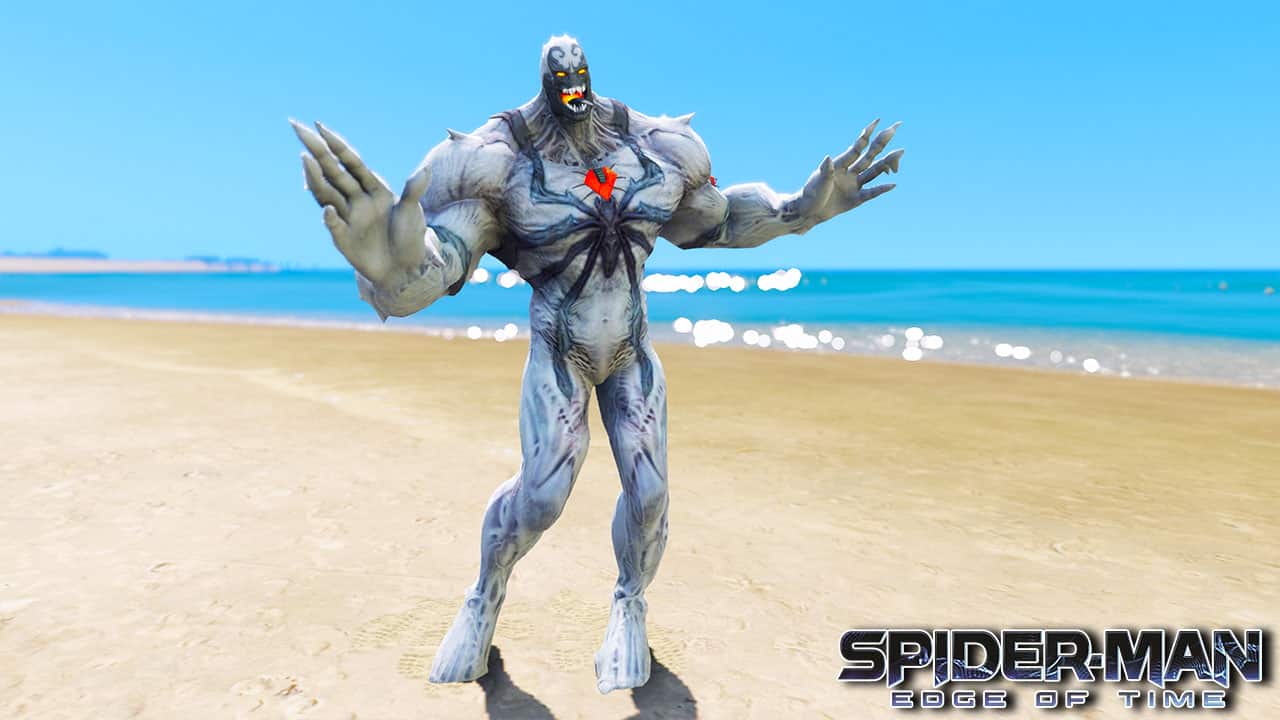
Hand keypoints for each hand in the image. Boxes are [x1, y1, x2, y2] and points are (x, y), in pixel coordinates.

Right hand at [291, 120, 436, 286]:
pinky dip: (330, 217)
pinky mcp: (343, 238)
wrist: (404, 271)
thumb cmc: (411, 239)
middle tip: (297, 127)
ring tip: (305, 158)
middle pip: (333, 170)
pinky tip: (329, 209)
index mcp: (374, 188)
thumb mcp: (413, 213)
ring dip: (315, 177)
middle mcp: (356, 199)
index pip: (351, 161)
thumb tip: (427, 169)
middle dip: (316, 150)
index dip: (336, 144)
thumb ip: (414, 191)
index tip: (319, 125)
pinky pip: (334, 225)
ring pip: (327, 192)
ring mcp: (348, 217)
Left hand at [792, 119, 902, 224]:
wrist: (809, 212)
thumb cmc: (810, 195)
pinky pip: (871, 193)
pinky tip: (893, 184)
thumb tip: (828, 158)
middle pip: (870, 155)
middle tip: (894, 127)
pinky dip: (882, 189)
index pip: (857, 147)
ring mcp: (854, 185)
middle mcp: (850, 173)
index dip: (866, 135)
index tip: (877, 121)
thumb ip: (826, 171)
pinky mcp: (856, 199)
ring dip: (887, 162)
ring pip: (874, 171)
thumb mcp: (818, 182)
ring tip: (900, 151)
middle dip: (882, 142)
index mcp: (840, 165)